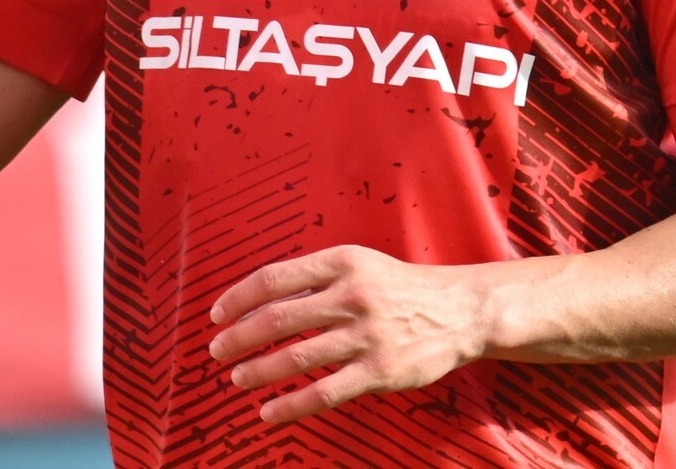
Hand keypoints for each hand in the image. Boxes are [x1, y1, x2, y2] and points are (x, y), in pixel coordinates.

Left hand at [208, 246, 495, 424]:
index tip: (216, 316)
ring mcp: (366, 335)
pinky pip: (326, 392)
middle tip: (215, 351)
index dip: (238, 298)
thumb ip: (313, 276)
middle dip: (239, 337)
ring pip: (298, 357)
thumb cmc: (396, 286)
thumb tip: (257, 299)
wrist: (459, 310)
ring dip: (259, 370)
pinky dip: (292, 405)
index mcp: (339, 262)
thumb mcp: (357, 263)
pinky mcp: (381, 371)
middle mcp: (350, 296)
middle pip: (278, 318)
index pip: (273, 279)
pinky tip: (268, 412)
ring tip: (236, 379)